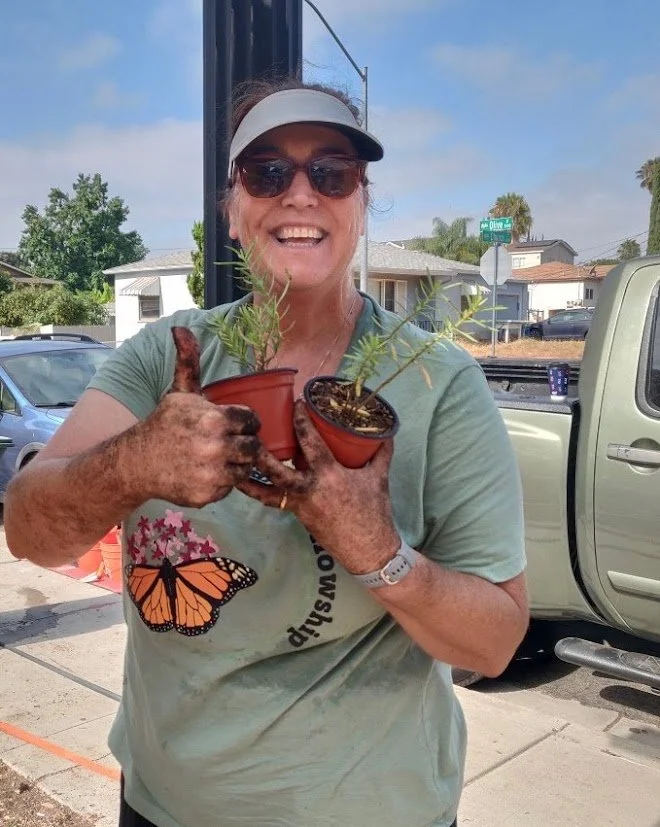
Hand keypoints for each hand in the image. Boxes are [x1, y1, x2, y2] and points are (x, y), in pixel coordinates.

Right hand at [132, 327, 260, 507]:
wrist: (137, 462)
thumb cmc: (164, 424)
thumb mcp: (179, 392)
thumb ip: (189, 362)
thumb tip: (180, 328)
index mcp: (214, 419)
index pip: (252, 421)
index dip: (243, 422)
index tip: (231, 424)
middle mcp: (215, 447)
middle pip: (253, 446)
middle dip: (242, 443)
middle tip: (224, 442)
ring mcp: (212, 473)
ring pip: (245, 468)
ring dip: (235, 463)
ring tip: (216, 457)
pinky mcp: (208, 495)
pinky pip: (230, 488)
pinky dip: (222, 483)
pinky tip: (205, 473)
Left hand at [235, 398, 399, 572]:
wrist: (369, 550)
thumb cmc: (375, 513)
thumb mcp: (380, 478)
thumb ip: (382, 453)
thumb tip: (386, 432)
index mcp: (329, 475)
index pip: (310, 443)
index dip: (301, 421)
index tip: (296, 404)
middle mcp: (309, 489)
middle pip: (275, 470)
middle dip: (260, 453)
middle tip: (252, 434)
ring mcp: (299, 505)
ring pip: (266, 492)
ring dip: (248, 479)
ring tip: (234, 464)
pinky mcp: (297, 516)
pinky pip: (272, 502)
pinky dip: (259, 492)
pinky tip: (246, 484)